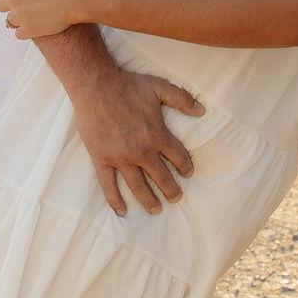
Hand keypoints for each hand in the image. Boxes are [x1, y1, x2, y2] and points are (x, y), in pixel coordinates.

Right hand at [67, 63, 203, 216]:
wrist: (96, 86)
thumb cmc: (128, 86)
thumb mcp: (160, 87)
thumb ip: (182, 99)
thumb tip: (202, 111)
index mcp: (158, 136)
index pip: (178, 157)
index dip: (186, 167)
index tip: (188, 174)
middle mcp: (142, 151)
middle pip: (162, 178)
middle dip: (172, 190)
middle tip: (176, 197)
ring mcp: (121, 158)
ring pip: (139, 186)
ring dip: (149, 200)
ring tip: (156, 209)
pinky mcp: (102, 160)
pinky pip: (109, 185)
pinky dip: (115, 200)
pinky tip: (122, 211)